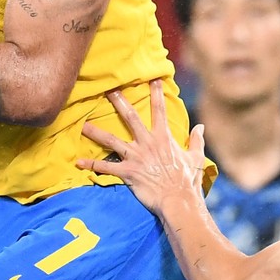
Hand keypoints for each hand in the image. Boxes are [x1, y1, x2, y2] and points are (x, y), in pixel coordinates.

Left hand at [78, 80, 207, 213]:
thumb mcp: (196, 158)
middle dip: (119, 102)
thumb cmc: (188, 180)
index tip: (152, 78)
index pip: (160, 110)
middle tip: (108, 89)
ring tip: (83, 124)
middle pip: (131, 117)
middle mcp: (147, 143)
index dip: (156, 93)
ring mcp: (136, 157)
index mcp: (163, 138)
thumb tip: (200, 127)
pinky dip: (92, 165)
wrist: (179, 200)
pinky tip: (78, 162)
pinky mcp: (128, 172)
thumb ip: (196, 140)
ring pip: (112, 140)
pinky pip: (106, 168)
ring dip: (96, 132)